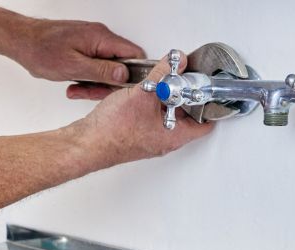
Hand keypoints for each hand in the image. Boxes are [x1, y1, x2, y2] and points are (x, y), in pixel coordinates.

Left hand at [11, 19, 143, 98]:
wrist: (21, 40)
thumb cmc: (41, 50)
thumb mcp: (74, 66)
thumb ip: (102, 71)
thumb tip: (124, 75)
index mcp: (100, 38)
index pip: (134, 54)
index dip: (134, 74)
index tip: (125, 89)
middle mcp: (100, 37)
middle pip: (121, 65)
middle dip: (108, 83)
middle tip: (92, 91)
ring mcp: (93, 42)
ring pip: (107, 68)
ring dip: (95, 83)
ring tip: (78, 88)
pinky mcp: (86, 48)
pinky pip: (96, 66)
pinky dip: (88, 78)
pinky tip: (76, 83)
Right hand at [70, 53, 214, 170]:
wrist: (87, 143)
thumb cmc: (113, 130)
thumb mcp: (144, 93)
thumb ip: (163, 74)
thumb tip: (176, 62)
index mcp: (175, 136)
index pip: (204, 125)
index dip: (208, 106)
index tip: (207, 91)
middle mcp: (165, 141)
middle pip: (185, 118)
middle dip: (185, 97)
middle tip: (184, 81)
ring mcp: (151, 140)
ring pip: (167, 117)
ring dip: (166, 100)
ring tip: (163, 84)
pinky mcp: (136, 136)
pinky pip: (151, 118)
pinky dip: (151, 105)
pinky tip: (143, 93)